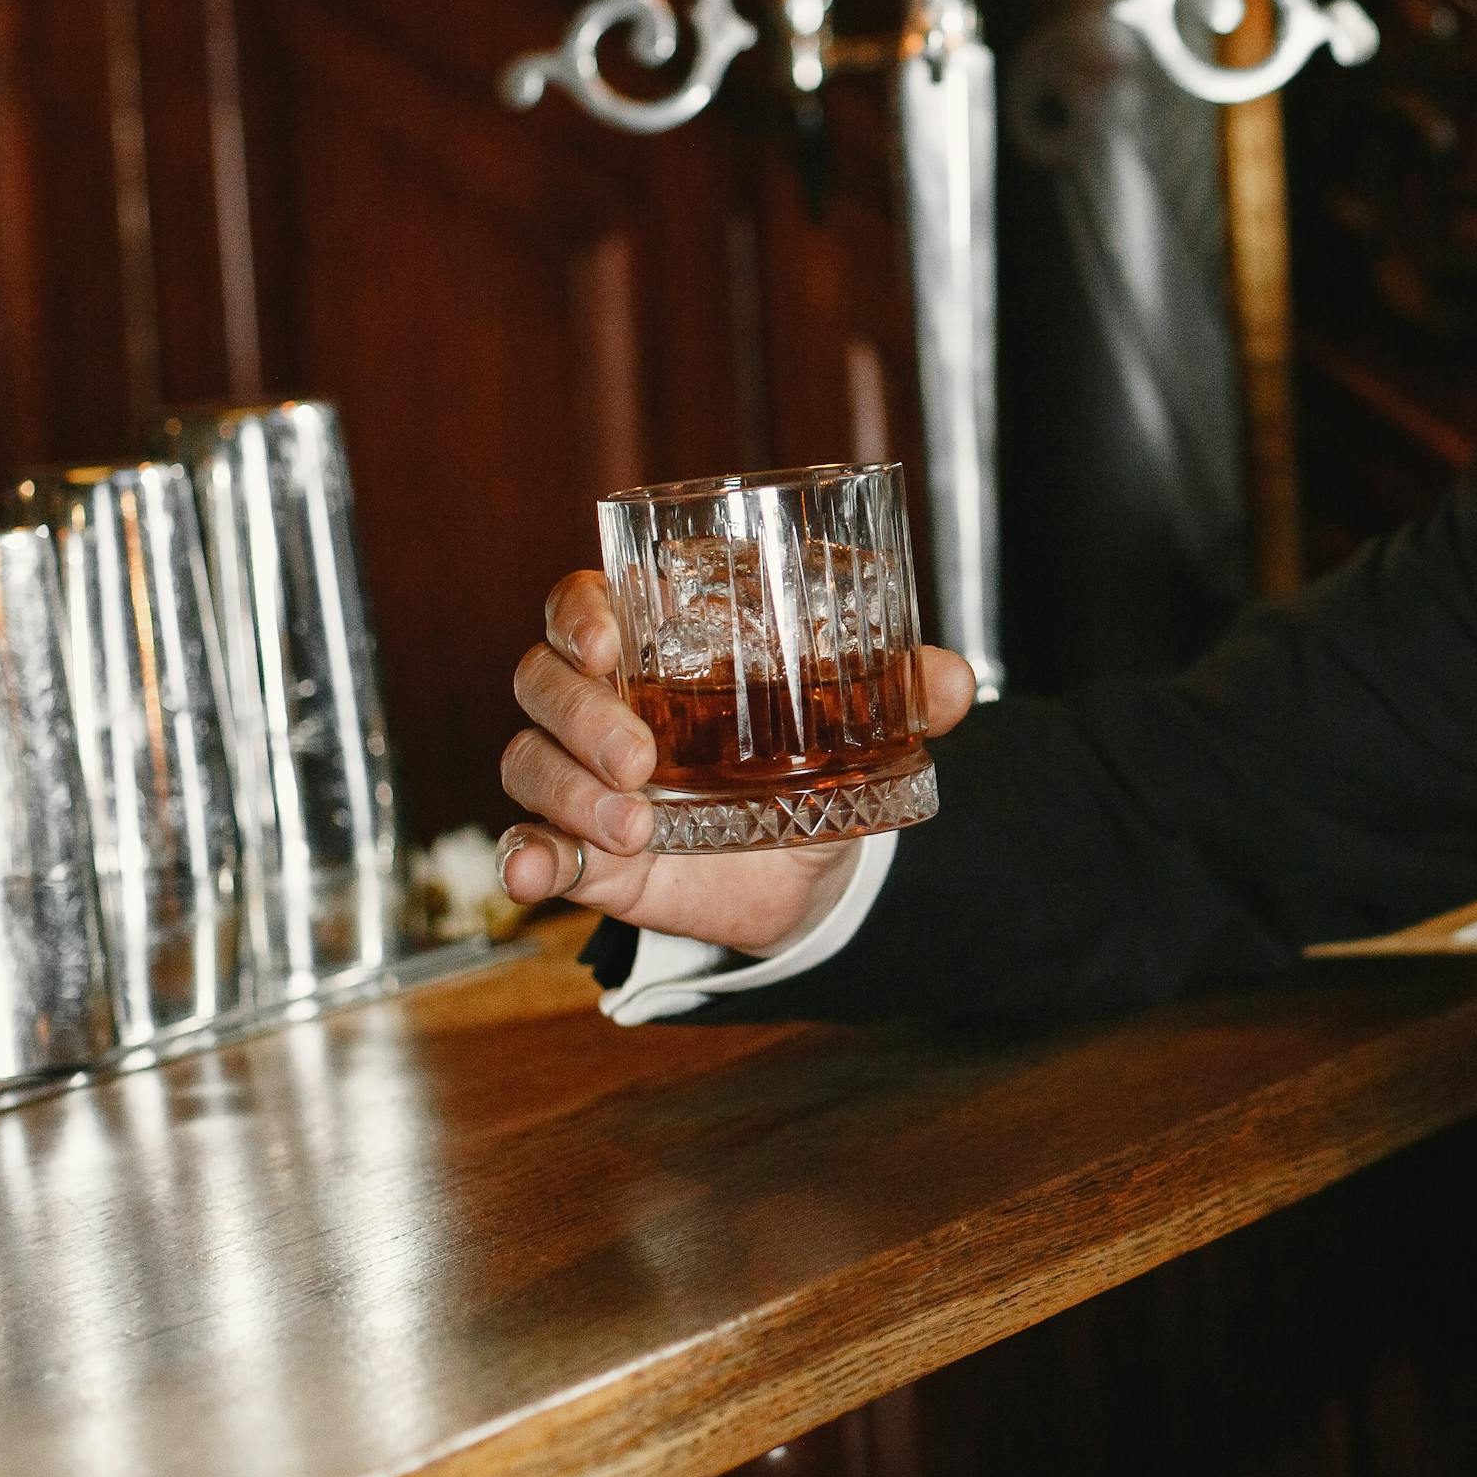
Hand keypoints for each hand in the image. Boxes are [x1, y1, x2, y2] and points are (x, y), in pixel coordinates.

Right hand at [498, 570, 976, 952]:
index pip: (583, 602)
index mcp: (655, 646)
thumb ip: (906, 694)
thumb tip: (954, 681)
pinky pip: (527, 848)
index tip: (608, 640)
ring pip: (529, 762)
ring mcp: (582, 778)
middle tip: (643, 759)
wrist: (810, 866)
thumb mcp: (859, 726)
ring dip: (569, 793)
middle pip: (544, 681)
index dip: (580, 614)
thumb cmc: (812, 761)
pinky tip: (539, 873)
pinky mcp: (583, 851)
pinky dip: (523, 860)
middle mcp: (603, 704)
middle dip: (582, 715)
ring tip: (639, 827)